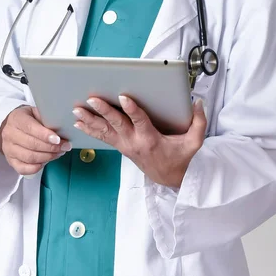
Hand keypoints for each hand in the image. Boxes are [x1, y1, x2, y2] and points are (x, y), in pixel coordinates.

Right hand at [0, 106, 71, 175]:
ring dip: (47, 157)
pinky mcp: (10, 161)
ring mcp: (8, 149)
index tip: (58, 139)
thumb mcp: (36, 112)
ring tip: (59, 153)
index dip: (45, 135)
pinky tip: (47, 161)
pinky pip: (23, 169)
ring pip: (29, 157)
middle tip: (64, 147)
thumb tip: (62, 128)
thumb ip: (46, 118)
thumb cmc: (28, 118)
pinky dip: (37, 167)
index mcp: (16, 119)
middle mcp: (9, 134)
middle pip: (32, 144)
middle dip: (51, 148)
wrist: (12, 126)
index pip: (31, 128)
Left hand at [73, 96, 206, 187]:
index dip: (132, 109)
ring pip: (105, 132)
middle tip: (92, 99)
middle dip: (104, 111)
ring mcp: (126, 146)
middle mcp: (135, 143)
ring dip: (90, 120)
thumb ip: (199, 122)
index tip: (123, 97)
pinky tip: (78, 123)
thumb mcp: (195, 142)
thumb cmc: (181, 158)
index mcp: (151, 139)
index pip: (140, 121)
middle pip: (117, 124)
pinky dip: (90, 130)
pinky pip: (103, 138)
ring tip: (77, 110)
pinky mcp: (121, 148)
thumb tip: (199, 102)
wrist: (170, 178)